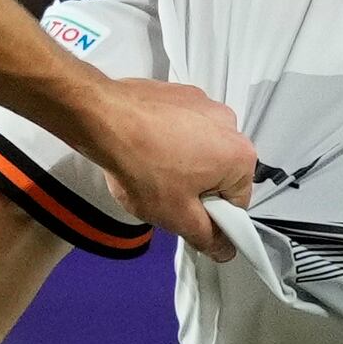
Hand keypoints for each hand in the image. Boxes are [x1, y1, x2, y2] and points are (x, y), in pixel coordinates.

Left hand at [68, 75, 256, 260]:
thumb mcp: (177, 216)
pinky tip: (146, 150)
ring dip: (181, 166)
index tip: (188, 219)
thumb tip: (224, 247)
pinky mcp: (181, 96)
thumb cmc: (139, 159)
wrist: (103, 118)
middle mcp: (228, 125)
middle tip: (165, 196)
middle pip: (220, 175)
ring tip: (151, 171)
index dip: (211, 219)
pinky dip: (168, 142)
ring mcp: (204, 106)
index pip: (237, 203)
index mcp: (239, 156)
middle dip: (195, 190)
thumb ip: (208, 237)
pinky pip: (183, 129)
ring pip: (200, 152)